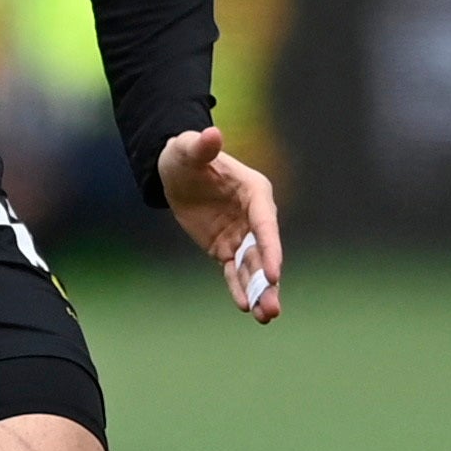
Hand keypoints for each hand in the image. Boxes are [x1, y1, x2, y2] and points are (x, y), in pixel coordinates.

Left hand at [158, 125, 284, 322]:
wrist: (175, 170)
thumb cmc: (186, 154)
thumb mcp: (189, 149)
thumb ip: (203, 146)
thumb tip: (212, 134)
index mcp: (254, 192)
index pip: (265, 224)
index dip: (271, 248)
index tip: (274, 273)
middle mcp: (253, 216)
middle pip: (264, 252)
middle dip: (268, 280)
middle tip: (273, 308)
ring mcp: (240, 233)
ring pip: (252, 266)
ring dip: (259, 290)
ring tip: (266, 316)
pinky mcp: (224, 247)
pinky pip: (232, 270)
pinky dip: (238, 287)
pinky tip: (244, 307)